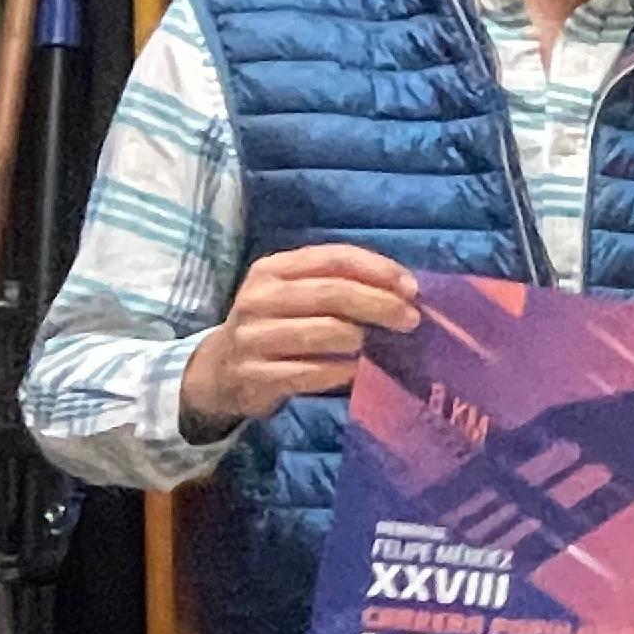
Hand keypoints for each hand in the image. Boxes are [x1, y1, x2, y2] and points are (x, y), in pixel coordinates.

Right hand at [180, 244, 419, 429]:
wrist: (222, 370)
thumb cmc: (278, 325)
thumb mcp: (298, 294)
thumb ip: (341, 283)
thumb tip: (406, 290)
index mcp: (273, 269)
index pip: (333, 258)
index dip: (378, 270)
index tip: (412, 288)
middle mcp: (259, 298)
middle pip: (332, 293)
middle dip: (380, 304)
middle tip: (412, 320)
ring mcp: (254, 337)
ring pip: (324, 332)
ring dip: (361, 339)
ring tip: (379, 347)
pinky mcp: (256, 375)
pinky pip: (312, 373)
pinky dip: (343, 373)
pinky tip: (358, 372)